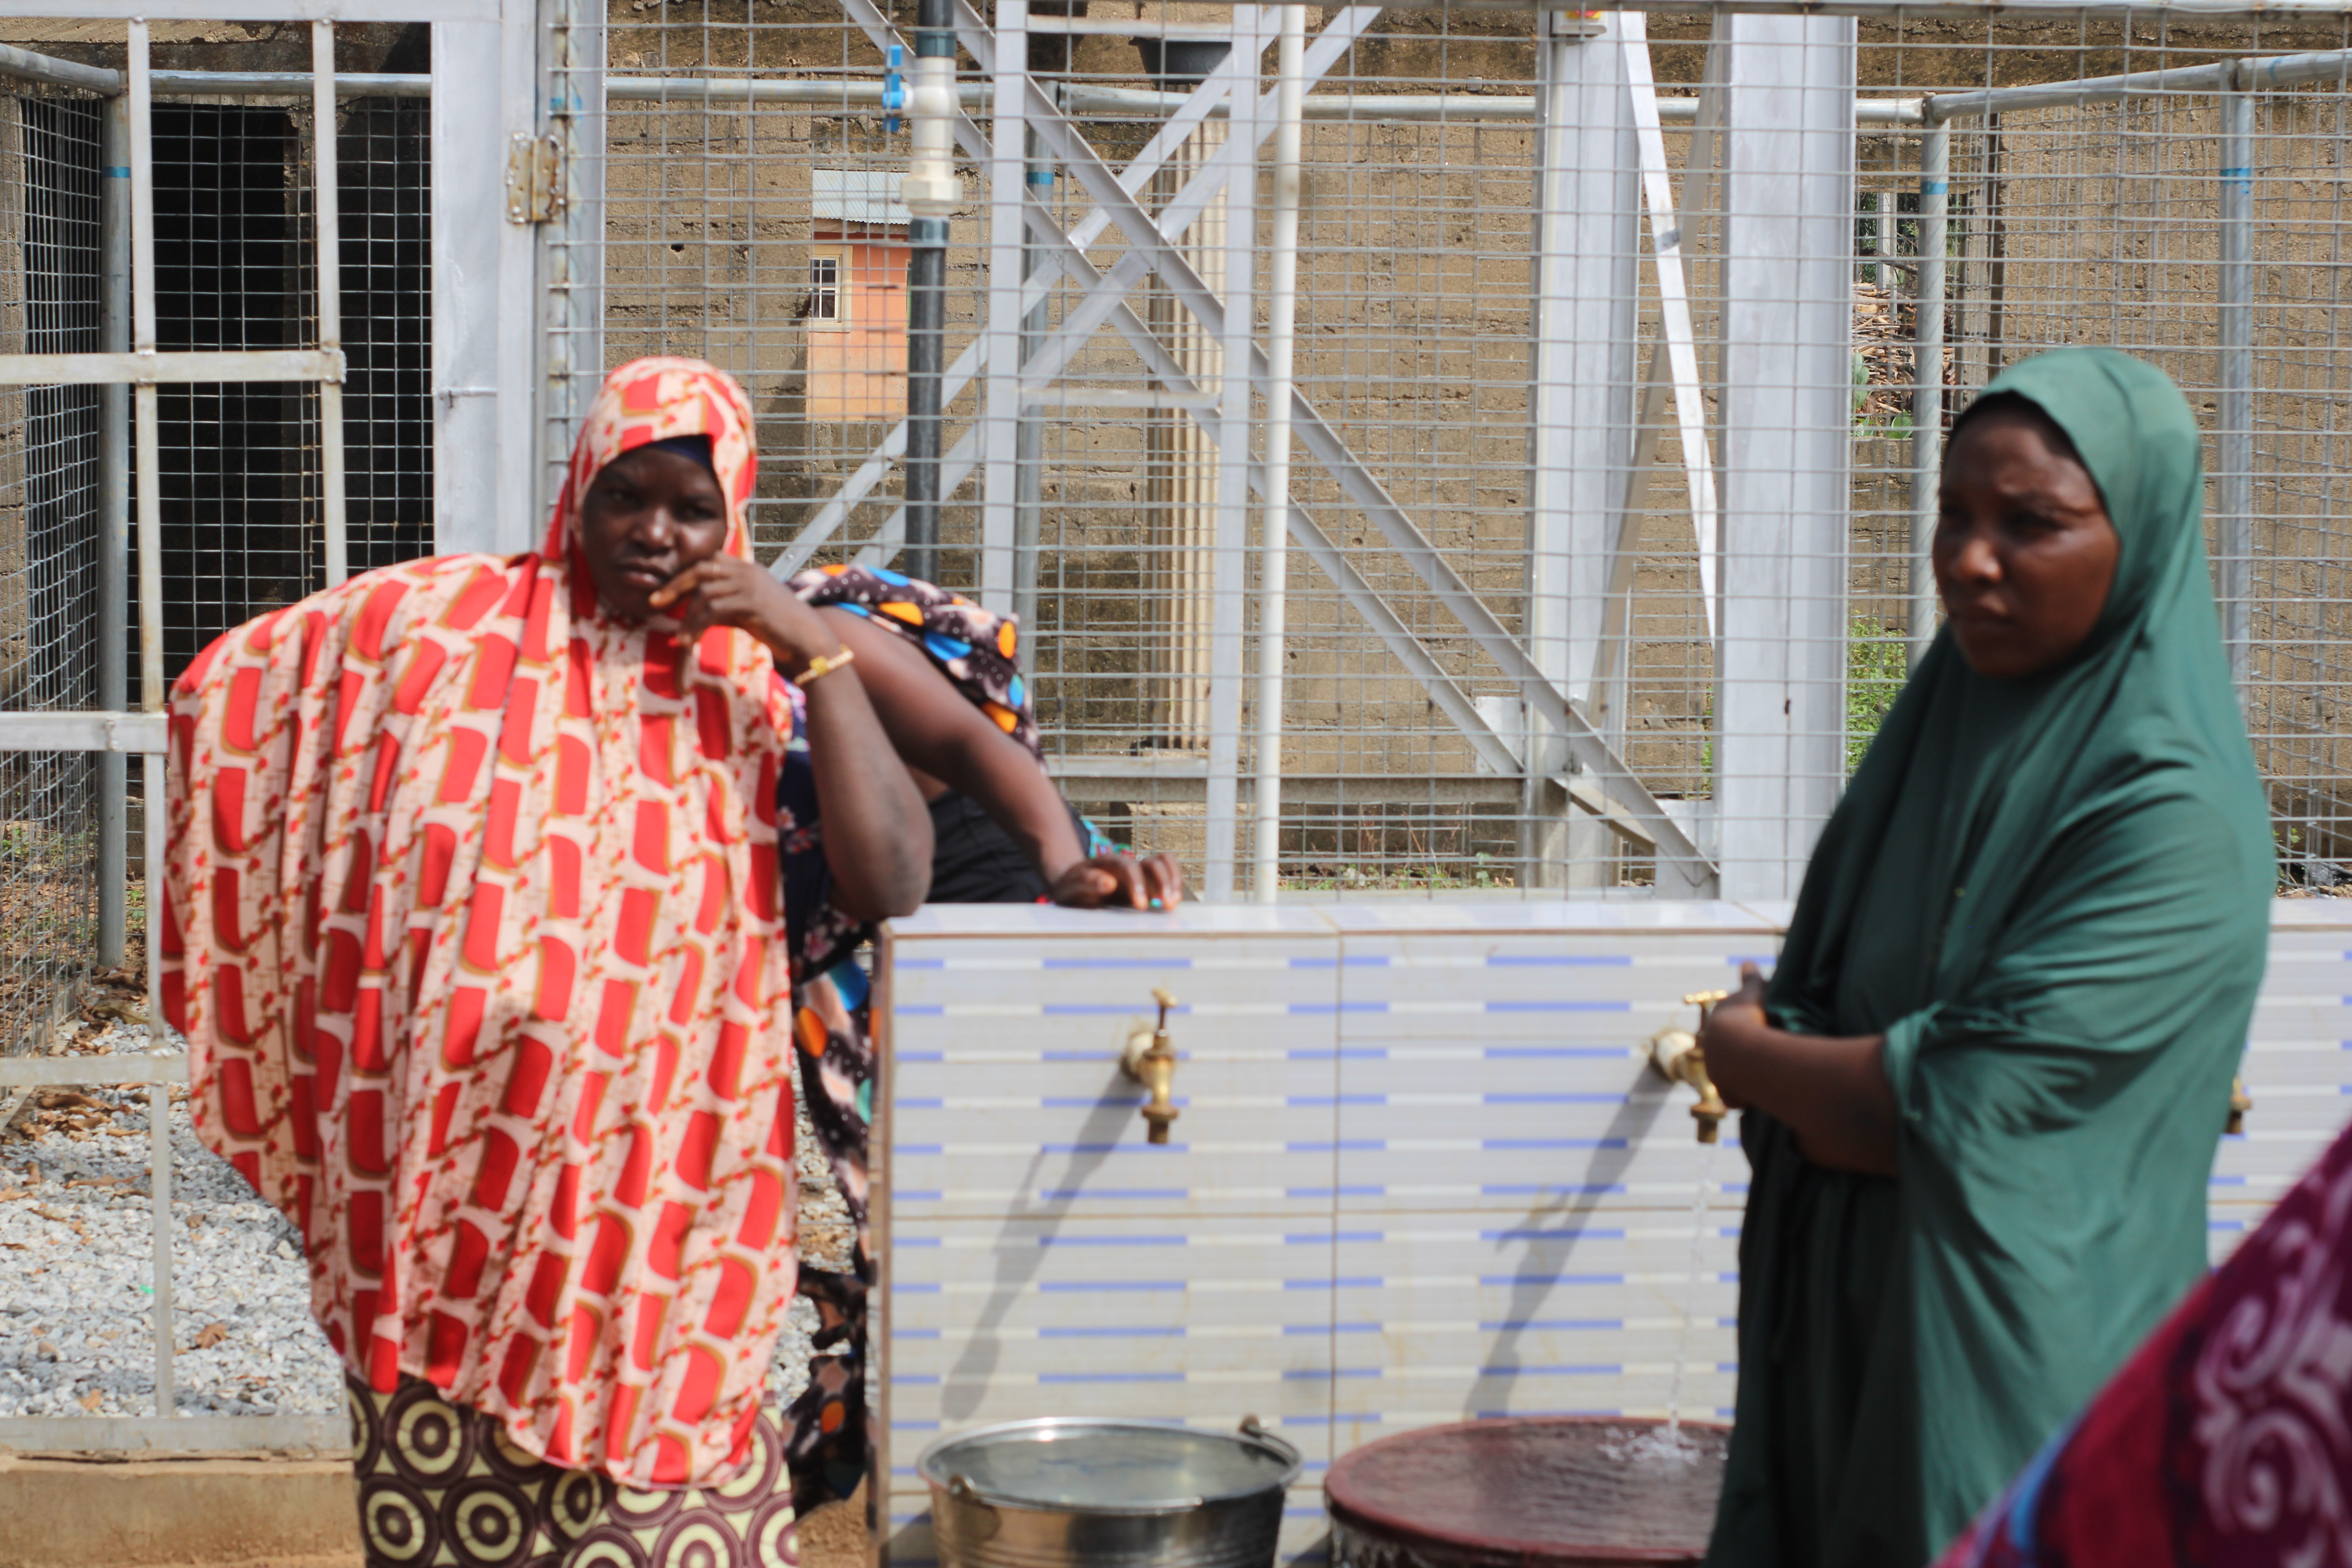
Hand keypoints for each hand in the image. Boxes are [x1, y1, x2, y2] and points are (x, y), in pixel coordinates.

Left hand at [649, 556, 840, 675]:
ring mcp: (750, 584)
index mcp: (746, 568)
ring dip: (688, 617)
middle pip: (700, 568)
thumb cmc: (779, 627)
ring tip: (680, 637)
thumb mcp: (747, 610)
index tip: (668, 593)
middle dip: (675, 585)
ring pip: (705, 593)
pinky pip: (714, 611)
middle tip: (654, 602)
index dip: (685, 574)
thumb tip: (694, 612)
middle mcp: (747, 571)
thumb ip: (724, 604)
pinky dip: (697, 626)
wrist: (808, 638)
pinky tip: (690, 641)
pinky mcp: (752, 602)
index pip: (707, 560)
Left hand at [1047, 853, 1184, 910]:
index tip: (1141, 906)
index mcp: (1108, 863)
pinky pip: (1166, 873)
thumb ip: (1087, 882)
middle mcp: (1127, 863)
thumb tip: (1109, 883)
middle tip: (1166, 906)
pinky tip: (1172, 901)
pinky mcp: (1146, 881)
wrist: (1074, 885)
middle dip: (1162, 882)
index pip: (1128, 866)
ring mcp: (1138, 871)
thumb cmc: (1072, 887)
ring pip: (1163, 864)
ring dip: (1173, 881)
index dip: (1137, 884)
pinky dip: (1174, 883)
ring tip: (1173, 904)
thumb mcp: (1071, 886)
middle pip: (1152, 863)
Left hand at [1697, 962, 1769, 1110]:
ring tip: (1763, 1074)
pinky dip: (1745, 1097)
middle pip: (1726, 1054)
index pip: (1727, 1028)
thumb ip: (1751, 979)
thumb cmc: (1750, 1016)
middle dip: (1740, 1054)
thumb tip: (1747, 962)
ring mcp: (1717, 1073)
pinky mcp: (1727, 1092)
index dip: (1741, 1029)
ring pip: (1730, 1076)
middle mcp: (1712, 1051)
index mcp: (1716, 1026)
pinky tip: (1757, 1096)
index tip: (1755, 1031)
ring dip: (1743, 1077)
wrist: (1741, 1048)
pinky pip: (1736, 1097)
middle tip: (1761, 1054)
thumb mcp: (1754, 993)